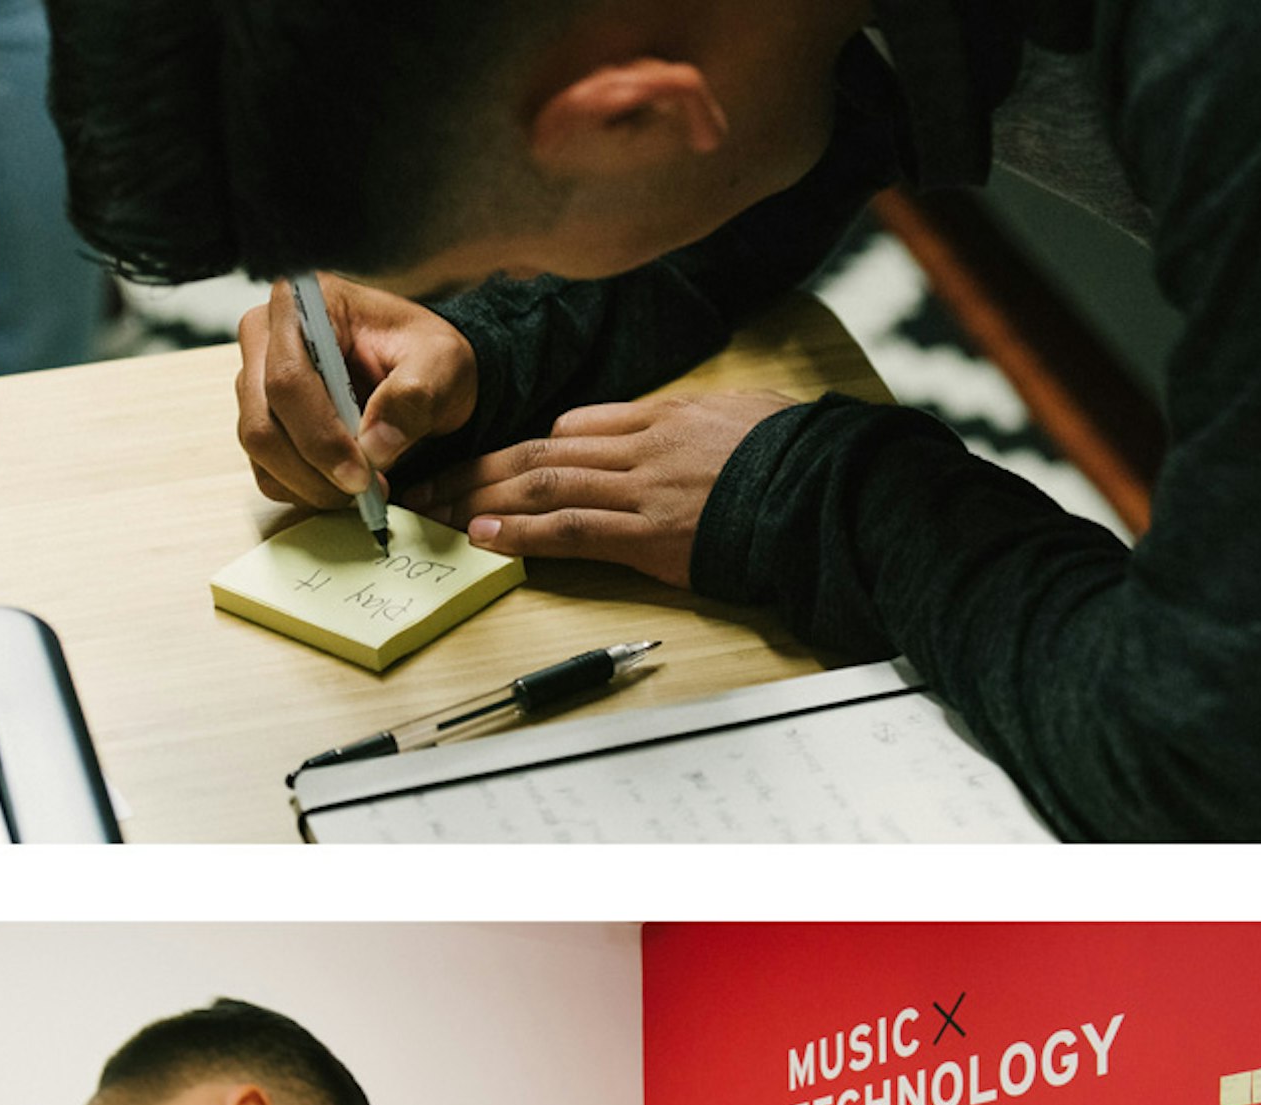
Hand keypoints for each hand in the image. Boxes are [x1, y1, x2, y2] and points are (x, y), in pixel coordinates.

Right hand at [235, 275, 477, 510]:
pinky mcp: (258, 416)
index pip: (289, 379)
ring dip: (308, 483)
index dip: (319, 435)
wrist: (422, 372)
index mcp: (305, 304)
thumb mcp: (442, 364)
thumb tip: (374, 446)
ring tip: (360, 488)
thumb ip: (414, 395)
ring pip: (260, 450)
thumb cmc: (427, 356)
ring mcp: (254, 380)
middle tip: (362, 490)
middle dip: (312, 468)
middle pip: (262, 421)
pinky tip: (340, 483)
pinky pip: (264, 468)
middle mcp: (266, 337)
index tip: (360, 474)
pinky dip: (301, 487)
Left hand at [417, 391, 793, 586]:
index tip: (486, 463)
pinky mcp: (651, 535)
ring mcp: (644, 490)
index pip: (577, 426)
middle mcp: (644, 447)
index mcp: (666, 416)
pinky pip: (572, 530)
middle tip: (427, 485)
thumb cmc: (800, 455)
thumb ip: (692, 418)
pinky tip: (484, 536)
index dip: (521, 447)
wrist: (833, 486)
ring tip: (433, 513)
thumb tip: (661, 423)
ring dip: (479, 501)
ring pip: (542, 486)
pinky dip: (522, 532)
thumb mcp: (743, 413)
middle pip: (537, 452)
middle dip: (475, 470)